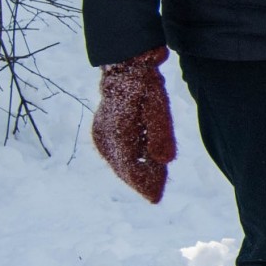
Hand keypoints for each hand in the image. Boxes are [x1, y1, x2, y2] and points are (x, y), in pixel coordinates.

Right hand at [92, 46, 176, 203]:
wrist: (126, 68)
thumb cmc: (145, 85)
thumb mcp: (159, 106)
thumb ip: (161, 134)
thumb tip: (164, 161)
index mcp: (118, 134)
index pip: (131, 169)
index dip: (144, 184)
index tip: (156, 197)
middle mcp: (105, 138)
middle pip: (123, 170)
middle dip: (141, 183)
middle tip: (157, 194)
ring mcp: (100, 135)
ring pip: (118, 164)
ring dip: (135, 174)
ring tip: (152, 181)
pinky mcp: (101, 132)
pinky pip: (115, 155)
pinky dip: (129, 163)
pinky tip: (142, 164)